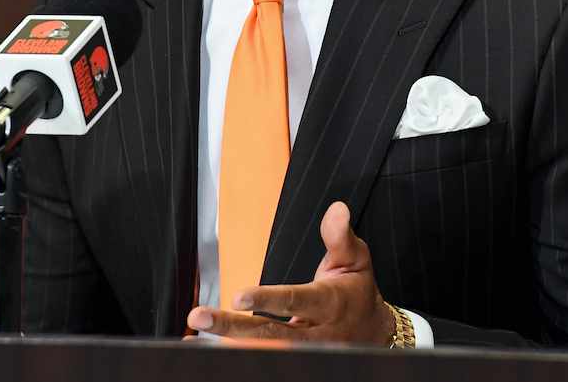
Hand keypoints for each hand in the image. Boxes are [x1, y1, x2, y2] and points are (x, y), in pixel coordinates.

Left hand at [186, 201, 395, 344]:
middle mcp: (314, 333)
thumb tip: (336, 209)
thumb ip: (340, 236)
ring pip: (263, 350)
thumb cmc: (358, 292)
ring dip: (227, 342)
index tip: (239, 297)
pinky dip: (234, 353)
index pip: (294, 300)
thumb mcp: (356, 259)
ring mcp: (302, 350)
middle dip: (232, 327)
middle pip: (269, 334)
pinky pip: (263, 358)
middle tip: (199, 317)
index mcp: (328, 303)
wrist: (374, 334)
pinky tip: (205, 347)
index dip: (266, 300)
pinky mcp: (293, 357)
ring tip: (193, 336)